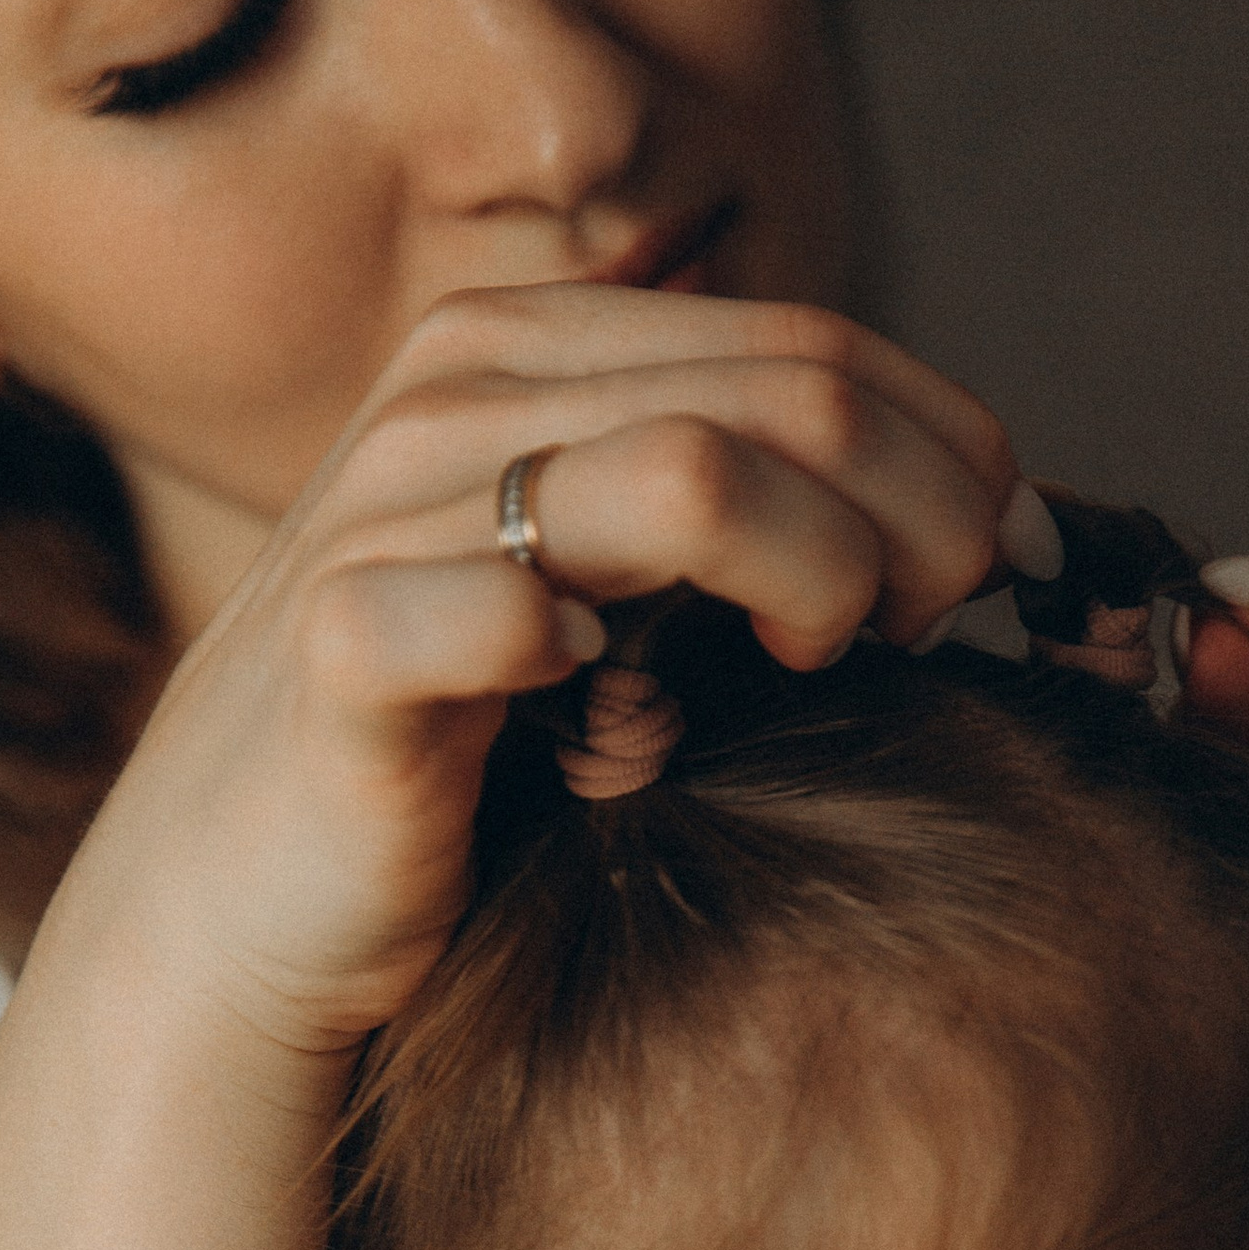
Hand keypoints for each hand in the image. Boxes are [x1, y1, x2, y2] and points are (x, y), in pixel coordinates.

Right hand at [58, 290, 1030, 1063]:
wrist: (250, 903)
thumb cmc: (472, 759)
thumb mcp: (622, 594)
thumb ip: (751, 512)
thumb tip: (983, 514)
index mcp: (536, 349)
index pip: (816, 347)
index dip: (953, 459)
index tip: (998, 583)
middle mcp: (459, 392)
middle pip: (796, 393)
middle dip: (923, 523)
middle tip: (938, 634)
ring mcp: (389, 508)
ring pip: (700, 473)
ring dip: (819, 577)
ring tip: (817, 664)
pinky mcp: (346, 646)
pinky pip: (507, 612)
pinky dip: (600, 664)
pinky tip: (620, 723)